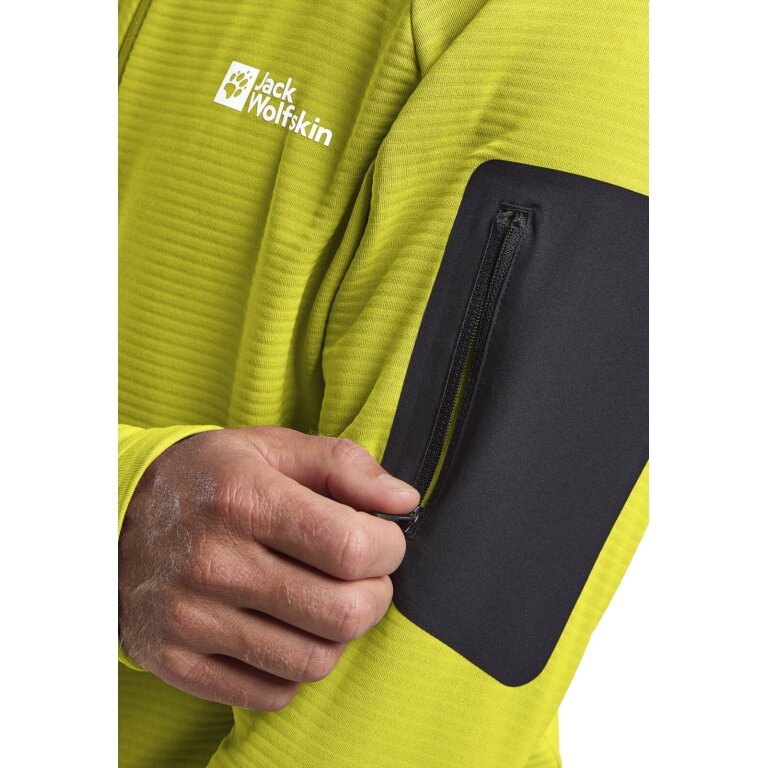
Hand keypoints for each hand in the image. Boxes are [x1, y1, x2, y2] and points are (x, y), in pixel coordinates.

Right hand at [118, 426, 417, 710]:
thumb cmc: (209, 479)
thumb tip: (403, 500)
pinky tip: (287, 629)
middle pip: (344, 613)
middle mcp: (214, 562)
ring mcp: (191, 619)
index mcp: (243, 499)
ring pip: (314, 661)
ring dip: (338, 634)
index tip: (381, 539)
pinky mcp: (177, 660)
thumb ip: (344, 465)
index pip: (352, 547)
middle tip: (362, 575)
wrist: (114, 518)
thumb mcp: (272, 447)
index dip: (388, 547)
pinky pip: (271, 693)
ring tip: (324, 600)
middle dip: (375, 594)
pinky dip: (296, 667)